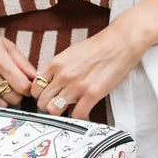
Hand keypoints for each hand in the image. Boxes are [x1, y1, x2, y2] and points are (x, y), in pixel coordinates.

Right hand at [0, 3, 36, 105]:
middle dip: (18, 94)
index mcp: (0, 61)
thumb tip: (36, 77)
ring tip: (2, 89)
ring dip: (4, 99)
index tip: (27, 86)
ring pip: (0, 104)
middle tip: (14, 87)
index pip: (22, 86)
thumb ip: (22, 62)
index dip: (28, 89)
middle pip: (13, 98)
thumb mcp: (7, 45)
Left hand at [30, 21, 148, 119]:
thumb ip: (58, 69)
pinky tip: (83, 109)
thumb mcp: (70, 54)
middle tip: (58, 104)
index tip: (47, 96)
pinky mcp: (92, 94)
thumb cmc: (98, 47)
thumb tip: (50, 85)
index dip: (40, 95)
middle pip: (42, 102)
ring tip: (70, 107)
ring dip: (61, 112)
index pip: (35, 88)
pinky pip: (76, 115)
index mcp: (55, 64)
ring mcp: (76, 86)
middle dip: (48, 105)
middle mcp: (63, 76)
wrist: (122, 41)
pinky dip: (78, 115)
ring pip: (54, 110)